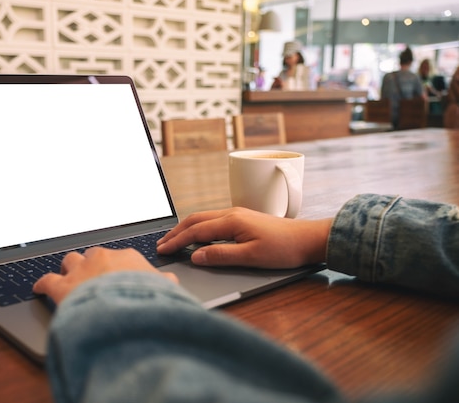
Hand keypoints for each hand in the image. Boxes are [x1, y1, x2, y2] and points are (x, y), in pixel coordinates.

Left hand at [33, 247, 178, 304]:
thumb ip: (166, 284)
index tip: (117, 276)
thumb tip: (169, 281)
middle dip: (92, 265)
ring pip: (69, 261)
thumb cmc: (148, 303)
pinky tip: (39, 289)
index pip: (120, 258)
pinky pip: (46, 280)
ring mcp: (80, 271)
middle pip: (93, 255)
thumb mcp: (167, 292)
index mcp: (128, 258)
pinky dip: (41, 284)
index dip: (117, 269)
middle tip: (94, 277)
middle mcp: (101, 259)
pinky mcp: (61, 287)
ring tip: (69, 277)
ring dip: (69, 269)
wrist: (126, 314)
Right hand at [157, 208, 331, 268]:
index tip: (163, 250)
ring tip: (173, 240)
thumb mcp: (251, 257)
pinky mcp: (243, 219)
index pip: (196, 231)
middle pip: (195, 220)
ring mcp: (237, 214)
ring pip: (203, 218)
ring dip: (186, 228)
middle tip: (161, 244)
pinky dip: (198, 227)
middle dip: (176, 232)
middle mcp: (232, 213)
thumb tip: (196, 256)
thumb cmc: (284, 249)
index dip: (177, 241)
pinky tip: (197, 236)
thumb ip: (221, 255)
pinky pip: (213, 220)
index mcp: (231, 221)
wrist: (308, 239)